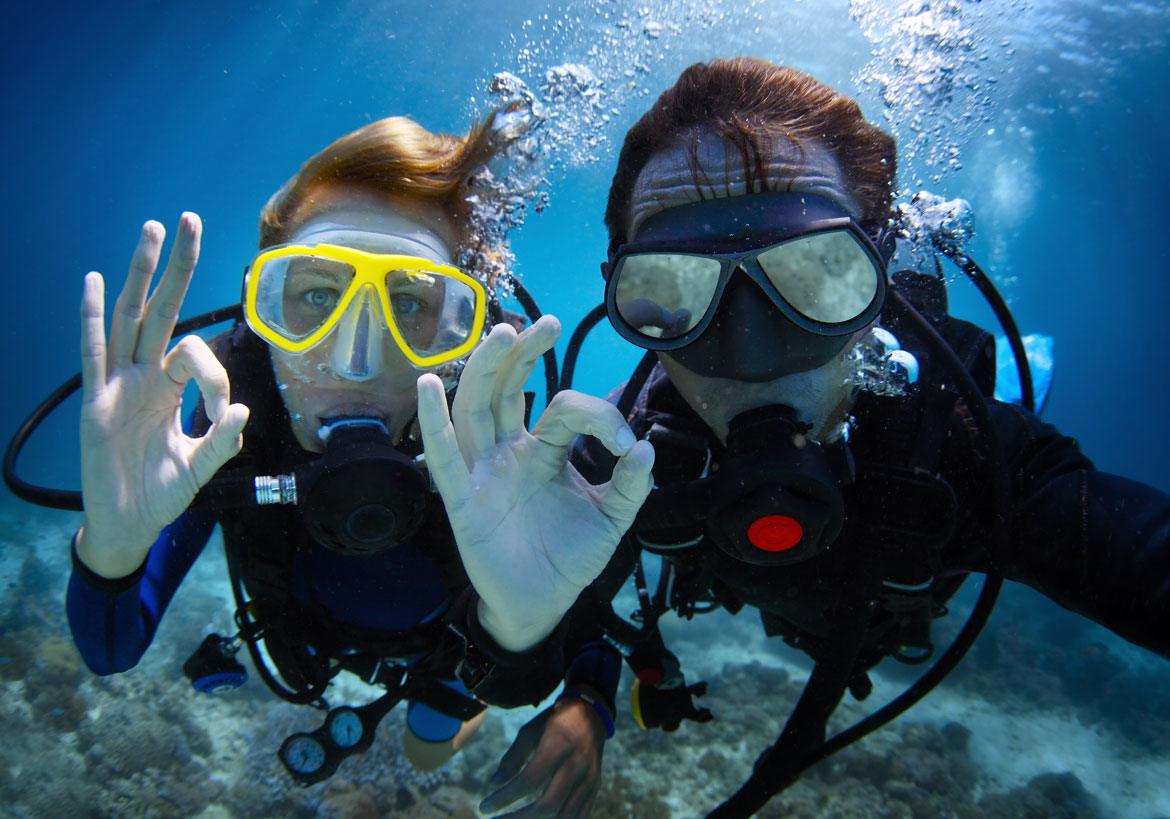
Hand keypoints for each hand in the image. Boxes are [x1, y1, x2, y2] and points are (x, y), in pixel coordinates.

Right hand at [77, 214, 249, 577]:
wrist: (128, 525)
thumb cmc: (164, 493)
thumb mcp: (201, 467)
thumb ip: (220, 440)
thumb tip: (242, 410)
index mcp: (172, 387)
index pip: (195, 354)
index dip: (214, 374)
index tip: (221, 411)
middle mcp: (144, 377)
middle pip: (161, 309)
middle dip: (178, 268)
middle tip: (190, 220)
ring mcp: (118, 385)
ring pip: (128, 319)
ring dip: (140, 276)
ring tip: (152, 232)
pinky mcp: (95, 403)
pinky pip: (93, 354)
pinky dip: (92, 318)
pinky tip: (94, 282)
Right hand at [417, 317, 653, 649]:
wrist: (543, 603)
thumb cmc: (570, 555)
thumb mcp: (612, 519)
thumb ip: (630, 485)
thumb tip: (646, 447)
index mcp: (544, 450)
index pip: (562, 410)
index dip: (597, 416)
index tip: (626, 444)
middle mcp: (509, 452)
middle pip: (506, 389)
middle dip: (523, 354)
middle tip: (544, 322)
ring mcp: (483, 473)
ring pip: (475, 410)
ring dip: (484, 371)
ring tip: (501, 334)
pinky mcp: (463, 502)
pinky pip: (445, 459)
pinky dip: (434, 423)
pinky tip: (429, 385)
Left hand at [480, 692, 606, 817]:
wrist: (592, 713)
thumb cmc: (555, 721)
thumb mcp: (531, 730)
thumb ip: (513, 758)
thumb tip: (494, 783)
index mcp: (559, 746)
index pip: (530, 780)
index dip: (505, 797)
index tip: (484, 806)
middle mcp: (577, 765)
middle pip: (549, 805)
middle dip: (520, 818)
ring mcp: (590, 779)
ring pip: (565, 816)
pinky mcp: (596, 788)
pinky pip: (579, 815)